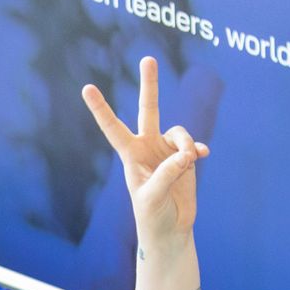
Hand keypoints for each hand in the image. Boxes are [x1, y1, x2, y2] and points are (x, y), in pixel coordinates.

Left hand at [73, 62, 221, 289]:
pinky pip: (193, 145)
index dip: (101, 108)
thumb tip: (186, 153)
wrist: (170, 231)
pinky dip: (197, 149)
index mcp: (131, 156)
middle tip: (148, 59)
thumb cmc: (152, 217)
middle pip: (147, 109)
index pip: (113, 128)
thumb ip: (167, 173)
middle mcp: (147, 148)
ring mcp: (167, 151)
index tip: (87, 88)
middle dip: (149, 85)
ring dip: (185, 144)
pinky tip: (202, 156)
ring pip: (179, 132)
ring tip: (189, 161)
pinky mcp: (185, 159)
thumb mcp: (152, 198)